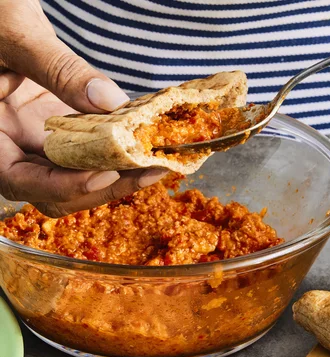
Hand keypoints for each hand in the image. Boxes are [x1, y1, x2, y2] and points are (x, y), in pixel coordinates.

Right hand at [0, 79, 167, 216]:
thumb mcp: (16, 35)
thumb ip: (58, 69)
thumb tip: (110, 101)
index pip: (19, 180)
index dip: (62, 186)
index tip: (105, 176)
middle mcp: (9, 145)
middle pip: (54, 188)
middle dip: (102, 187)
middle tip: (146, 174)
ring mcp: (35, 137)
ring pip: (76, 172)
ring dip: (117, 172)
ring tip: (155, 163)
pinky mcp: (59, 125)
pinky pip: (89, 145)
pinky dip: (116, 146)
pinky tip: (146, 139)